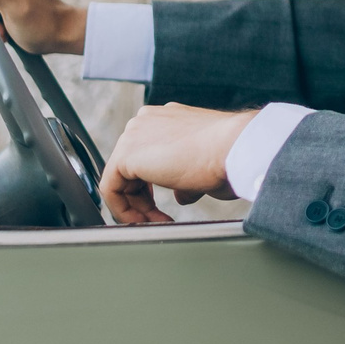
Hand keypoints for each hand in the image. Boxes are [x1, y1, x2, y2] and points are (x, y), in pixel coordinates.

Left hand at [99, 104, 258, 224]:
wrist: (233, 148)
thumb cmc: (229, 155)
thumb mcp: (203, 168)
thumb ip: (185, 179)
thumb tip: (181, 195)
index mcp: (166, 118)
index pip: (148, 155)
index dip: (154, 187)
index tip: (168, 207)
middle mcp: (147, 121)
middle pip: (132, 167)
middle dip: (145, 200)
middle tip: (161, 219)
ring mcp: (134, 134)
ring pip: (120, 178)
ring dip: (137, 208)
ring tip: (156, 224)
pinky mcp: (126, 154)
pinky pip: (111, 188)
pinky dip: (123, 210)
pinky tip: (142, 222)